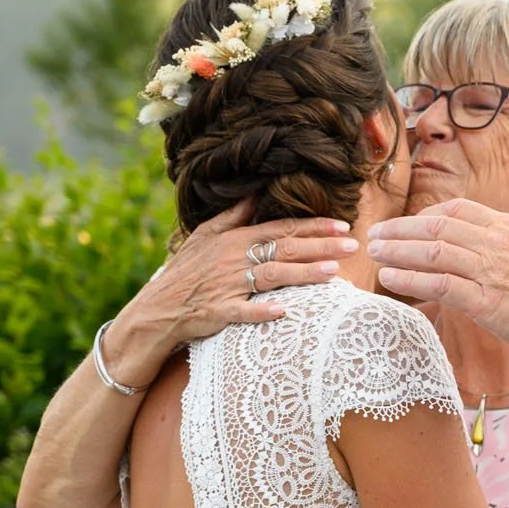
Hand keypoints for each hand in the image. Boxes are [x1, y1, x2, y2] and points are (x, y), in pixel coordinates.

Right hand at [101, 201, 356, 383]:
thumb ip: (232, 216)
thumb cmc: (184, 273)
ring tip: (333, 273)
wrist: (156, 309)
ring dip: (302, 274)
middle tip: (353, 245)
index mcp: (234, 240)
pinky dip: (261, 311)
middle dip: (320, 246)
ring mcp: (226, 286)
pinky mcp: (217, 312)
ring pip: (270, 276)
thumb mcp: (203, 237)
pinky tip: (284, 311)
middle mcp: (234, 259)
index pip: (280, 229)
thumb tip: (254, 195)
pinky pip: (242, 312)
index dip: (312, 227)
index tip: (342, 225)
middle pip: (283, 249)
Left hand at [368, 199, 508, 359]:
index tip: (409, 224)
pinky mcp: (487, 301)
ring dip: (397, 250)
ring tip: (374, 253)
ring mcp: (490, 271)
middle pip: (437, 227)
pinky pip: (438, 283)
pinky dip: (409, 278)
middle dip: (401, 230)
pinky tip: (390, 277)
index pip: (459, 211)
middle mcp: (496, 243)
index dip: (427, 216)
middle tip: (376, 235)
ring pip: (431, 251)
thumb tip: (498, 259)